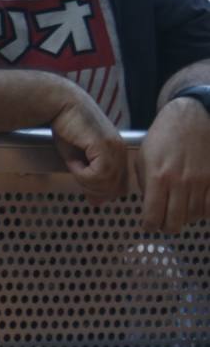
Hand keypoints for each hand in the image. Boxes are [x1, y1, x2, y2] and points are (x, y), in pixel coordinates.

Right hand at [47, 82, 126, 203]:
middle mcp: (120, 151)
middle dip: (94, 190)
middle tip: (76, 177)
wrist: (60, 103)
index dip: (103, 193)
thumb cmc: (66, 125)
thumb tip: (96, 201)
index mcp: (118, 153)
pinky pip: (98, 173)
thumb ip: (89, 177)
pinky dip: (82, 173)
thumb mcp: (78, 157)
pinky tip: (72, 161)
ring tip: (72, 166)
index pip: (120, 186)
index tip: (88, 192)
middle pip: (116, 189)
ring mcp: (114, 149)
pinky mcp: (103, 146)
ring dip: (85, 180)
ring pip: (107, 183)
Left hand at [136, 97, 209, 232]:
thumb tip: (149, 205)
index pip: (153, 215)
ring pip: (193, 216)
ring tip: (178, 210)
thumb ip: (144, 183)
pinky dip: (203, 211)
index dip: (150, 226)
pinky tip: (195, 205)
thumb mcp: (144, 157)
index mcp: (157, 177)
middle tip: (163, 222)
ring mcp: (200, 182)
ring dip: (185, 217)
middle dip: (166, 226)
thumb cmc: (164, 137)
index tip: (148, 226)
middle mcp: (179, 183)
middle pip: (175, 222)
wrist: (192, 119)